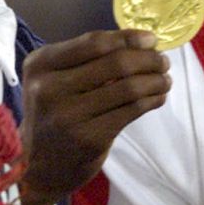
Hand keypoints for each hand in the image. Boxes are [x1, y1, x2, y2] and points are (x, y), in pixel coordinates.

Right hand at [18, 29, 170, 204]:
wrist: (38, 166)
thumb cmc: (53, 114)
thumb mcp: (53, 80)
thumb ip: (85, 60)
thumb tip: (139, 44)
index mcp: (40, 64)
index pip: (93, 42)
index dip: (127, 38)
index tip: (150, 39)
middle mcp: (49, 87)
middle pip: (115, 63)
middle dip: (148, 59)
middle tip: (163, 61)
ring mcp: (69, 115)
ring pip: (128, 88)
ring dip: (155, 80)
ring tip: (165, 79)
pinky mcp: (89, 138)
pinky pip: (131, 112)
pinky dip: (151, 100)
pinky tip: (157, 97)